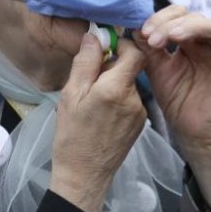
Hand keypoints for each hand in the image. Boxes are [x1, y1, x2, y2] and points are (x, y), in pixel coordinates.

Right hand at [49, 34, 147, 211]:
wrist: (84, 175)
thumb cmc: (71, 136)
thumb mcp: (70, 96)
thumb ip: (85, 64)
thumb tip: (94, 37)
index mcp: (116, 88)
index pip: (133, 52)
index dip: (119, 45)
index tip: (101, 49)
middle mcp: (134, 98)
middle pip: (130, 67)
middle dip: (110, 66)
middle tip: (87, 78)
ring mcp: (140, 112)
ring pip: (128, 84)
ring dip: (111, 83)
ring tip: (90, 100)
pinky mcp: (141, 123)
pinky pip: (129, 100)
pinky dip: (116, 99)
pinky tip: (99, 114)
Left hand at [136, 7, 210, 156]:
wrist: (191, 130)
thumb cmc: (177, 99)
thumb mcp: (156, 69)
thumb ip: (147, 48)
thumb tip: (133, 27)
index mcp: (188, 41)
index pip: (177, 16)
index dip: (160, 19)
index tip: (143, 32)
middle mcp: (208, 43)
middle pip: (194, 18)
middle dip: (170, 25)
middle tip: (153, 38)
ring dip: (192, 27)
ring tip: (173, 37)